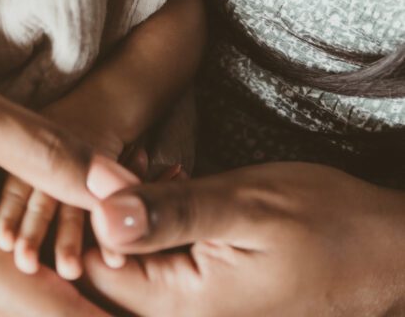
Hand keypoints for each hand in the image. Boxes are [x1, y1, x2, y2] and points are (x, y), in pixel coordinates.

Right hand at [0, 22, 134, 316]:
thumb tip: (123, 187)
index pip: (49, 312)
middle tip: (113, 275)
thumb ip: (50, 154)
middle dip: (69, 301)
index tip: (135, 299)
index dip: (99, 313)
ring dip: (31, 286)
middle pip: (17, 314)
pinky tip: (13, 243)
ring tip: (75, 265)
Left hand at [86, 161, 404, 316]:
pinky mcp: (208, 298)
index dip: (91, 208)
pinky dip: (161, 221)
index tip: (117, 166)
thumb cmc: (324, 224)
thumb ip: (169, 211)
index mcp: (180, 306)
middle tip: (144, 164)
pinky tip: (179, 186)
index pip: (93, 264)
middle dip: (113, 208)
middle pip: (109, 264)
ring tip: (165, 171)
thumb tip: (97, 207)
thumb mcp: (242, 205)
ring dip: (137, 211)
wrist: (384, 252)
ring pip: (134, 259)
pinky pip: (161, 262)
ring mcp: (197, 312)